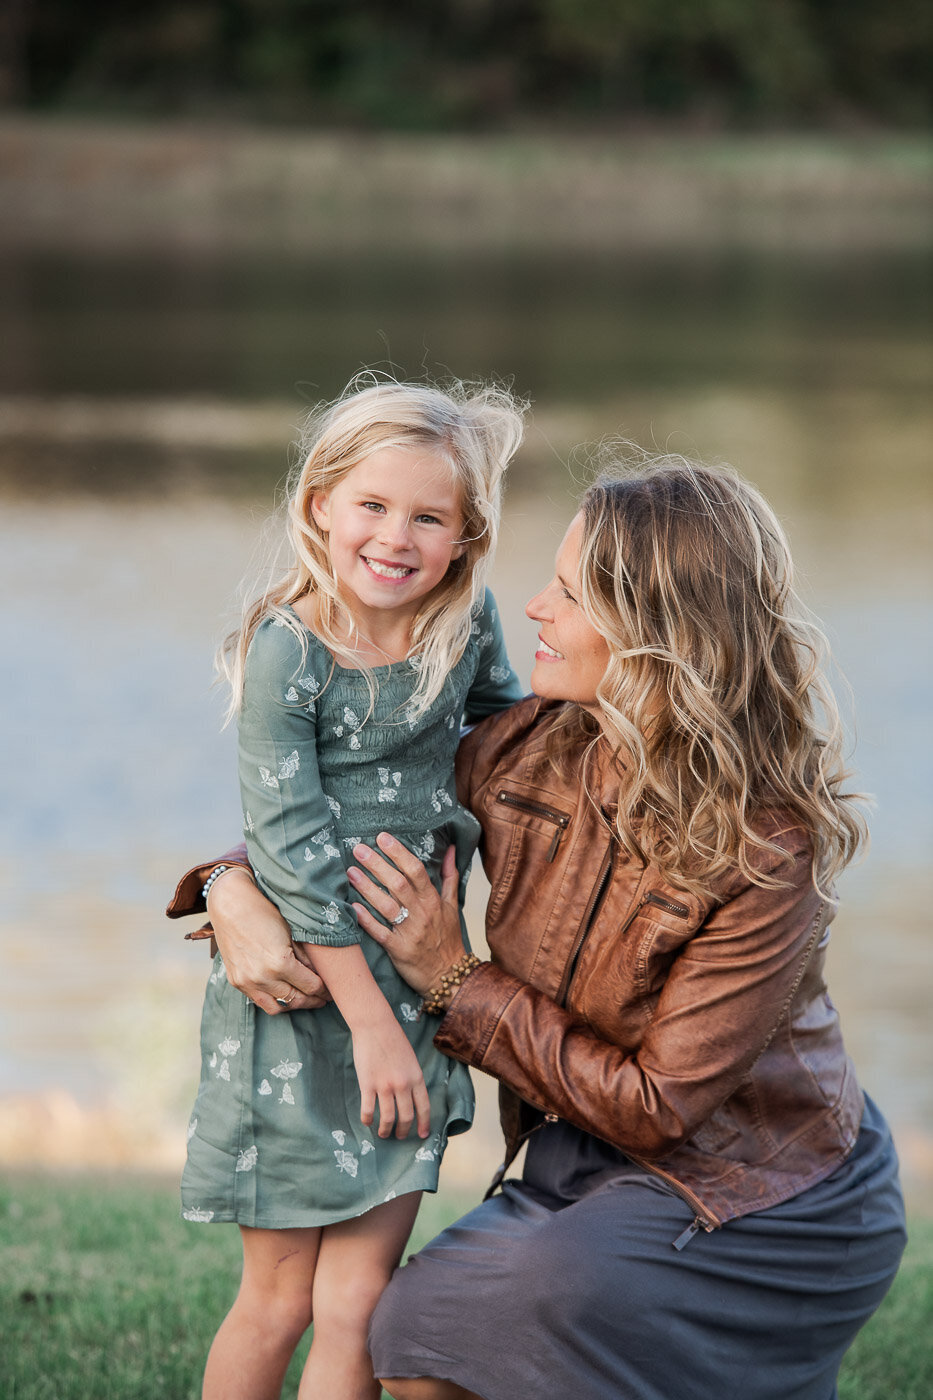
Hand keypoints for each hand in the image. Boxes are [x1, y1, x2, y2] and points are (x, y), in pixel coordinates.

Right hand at [207, 869, 330, 1014]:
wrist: (230, 905)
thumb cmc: (264, 912)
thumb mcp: (292, 932)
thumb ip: (306, 958)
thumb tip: (321, 975)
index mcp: (280, 963)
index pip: (311, 986)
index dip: (325, 990)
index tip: (332, 990)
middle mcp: (263, 978)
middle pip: (296, 1000)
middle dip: (313, 1000)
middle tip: (323, 997)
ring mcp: (247, 982)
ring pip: (278, 1007)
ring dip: (294, 1004)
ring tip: (305, 997)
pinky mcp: (236, 982)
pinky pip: (260, 1001)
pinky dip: (274, 1000)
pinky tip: (284, 993)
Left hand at [348, 834, 463, 995]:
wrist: (450, 976)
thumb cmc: (448, 938)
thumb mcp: (452, 906)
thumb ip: (449, 876)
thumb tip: (449, 849)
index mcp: (433, 900)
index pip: (416, 870)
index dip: (399, 853)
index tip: (382, 837)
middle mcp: (422, 914)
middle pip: (398, 884)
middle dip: (377, 865)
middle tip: (358, 849)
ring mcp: (409, 932)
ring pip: (387, 906)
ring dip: (367, 888)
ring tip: (350, 872)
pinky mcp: (398, 950)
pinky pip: (380, 933)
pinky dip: (366, 920)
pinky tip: (351, 907)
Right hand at [352, 1016, 431, 1139]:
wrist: (375, 1025)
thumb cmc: (393, 1039)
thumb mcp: (410, 1059)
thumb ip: (411, 1078)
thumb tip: (410, 1097)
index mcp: (416, 1077)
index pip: (424, 1107)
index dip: (424, 1124)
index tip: (422, 1135)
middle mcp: (403, 1084)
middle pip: (406, 1117)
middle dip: (403, 1131)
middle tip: (399, 1136)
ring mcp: (385, 1085)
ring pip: (388, 1118)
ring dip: (385, 1130)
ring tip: (383, 1134)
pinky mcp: (368, 1084)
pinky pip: (368, 1110)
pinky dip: (367, 1120)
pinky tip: (367, 1122)